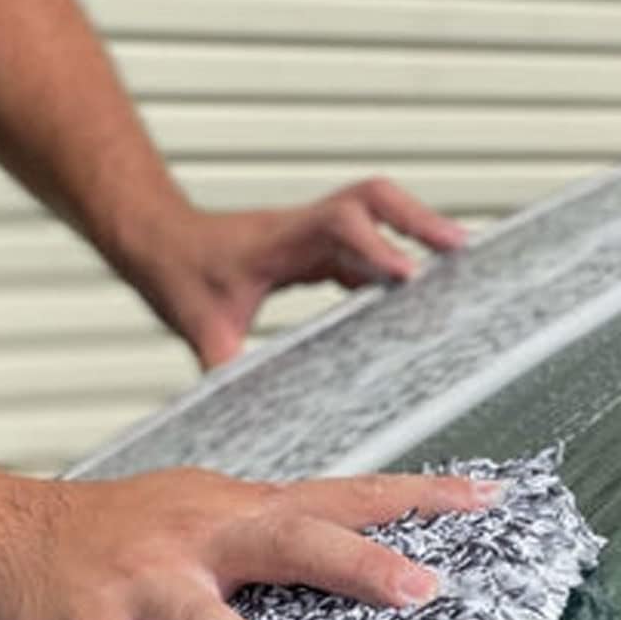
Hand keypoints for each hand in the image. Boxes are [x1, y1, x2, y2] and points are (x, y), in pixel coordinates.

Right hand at [0, 468, 504, 619]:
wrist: (5, 536)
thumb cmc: (117, 531)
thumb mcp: (199, 510)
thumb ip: (269, 532)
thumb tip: (357, 563)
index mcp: (234, 509)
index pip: (338, 494)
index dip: (412, 496)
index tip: (483, 499)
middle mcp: (197, 536)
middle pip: (288, 538)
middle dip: (357, 562)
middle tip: (419, 588)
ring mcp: (142, 583)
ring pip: (199, 616)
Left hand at [132, 179, 465, 370]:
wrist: (158, 241)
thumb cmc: (178, 273)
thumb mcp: (200, 325)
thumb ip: (223, 366)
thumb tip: (237, 417)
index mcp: (280, 240)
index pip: (340, 226)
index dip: (377, 246)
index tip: (409, 276)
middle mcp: (303, 228)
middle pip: (374, 202)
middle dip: (419, 221)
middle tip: (462, 250)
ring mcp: (311, 233)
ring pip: (376, 217)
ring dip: (416, 232)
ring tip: (460, 260)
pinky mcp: (314, 247)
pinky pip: (362, 245)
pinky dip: (391, 260)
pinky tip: (414, 289)